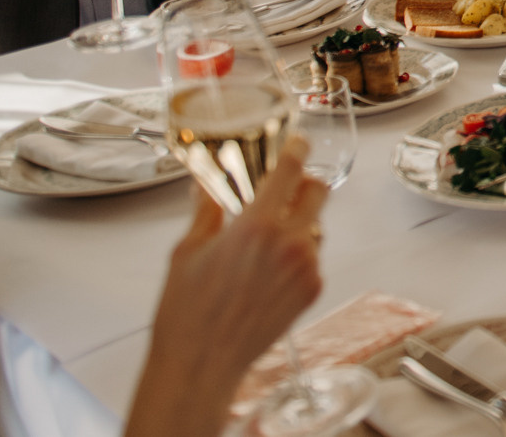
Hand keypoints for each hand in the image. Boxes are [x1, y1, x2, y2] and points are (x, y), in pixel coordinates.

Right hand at [128, 139, 327, 436]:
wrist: (202, 363)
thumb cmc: (188, 314)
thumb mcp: (188, 251)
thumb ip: (207, 211)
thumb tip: (207, 185)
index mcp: (257, 226)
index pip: (290, 170)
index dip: (296, 149)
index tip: (297, 142)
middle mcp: (289, 243)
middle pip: (318, 191)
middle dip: (304, 184)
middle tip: (284, 190)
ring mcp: (306, 268)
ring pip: (317, 225)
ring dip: (299, 222)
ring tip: (267, 240)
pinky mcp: (312, 290)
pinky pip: (314, 257)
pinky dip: (298, 255)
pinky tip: (269, 271)